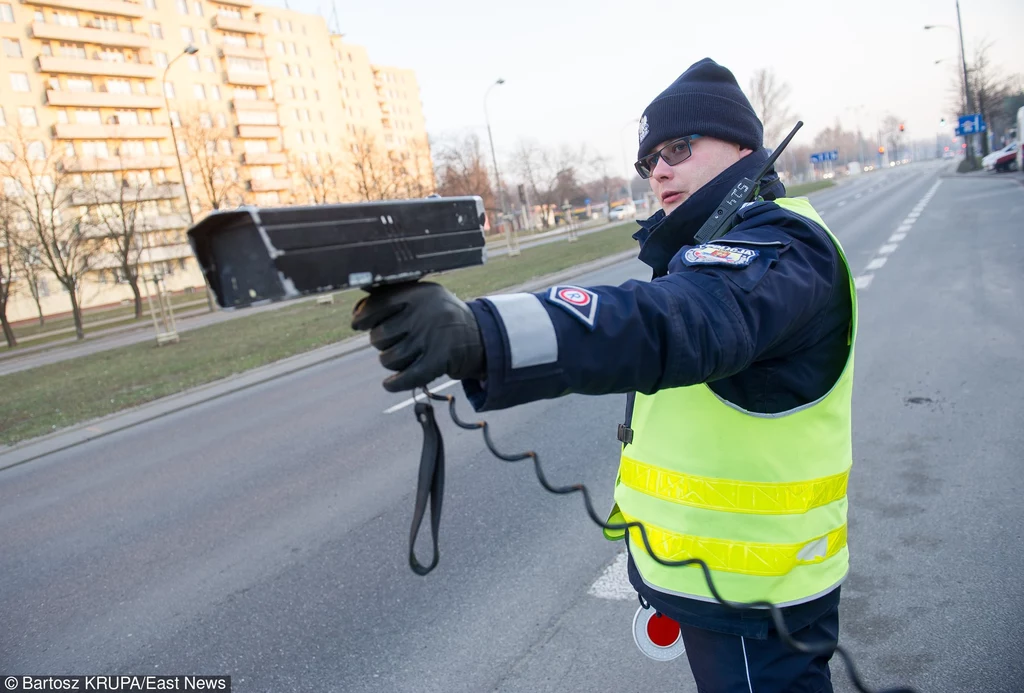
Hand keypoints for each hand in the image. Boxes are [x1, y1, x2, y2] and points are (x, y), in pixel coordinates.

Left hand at [351, 282, 485, 392]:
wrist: (481, 336)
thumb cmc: (442, 316)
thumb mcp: (425, 296)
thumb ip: (394, 296)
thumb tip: (358, 310)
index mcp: (418, 294)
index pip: (377, 304)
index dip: (362, 316)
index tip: (358, 322)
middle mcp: (424, 314)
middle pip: (379, 336)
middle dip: (381, 342)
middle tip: (394, 340)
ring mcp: (432, 337)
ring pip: (389, 359)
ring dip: (390, 362)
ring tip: (401, 356)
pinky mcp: (440, 360)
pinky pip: (407, 377)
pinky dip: (395, 384)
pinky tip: (390, 384)